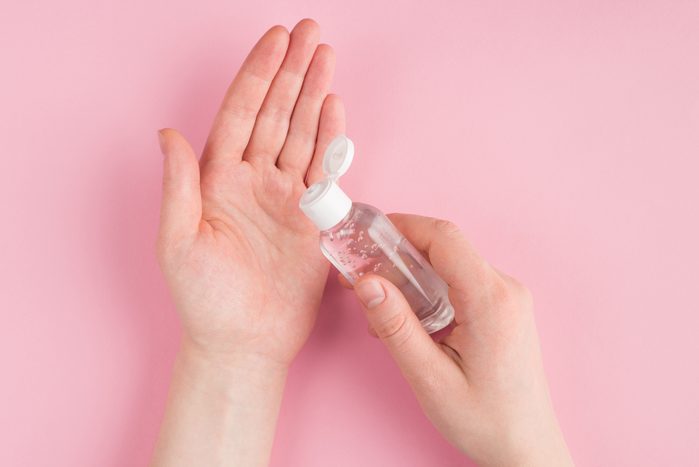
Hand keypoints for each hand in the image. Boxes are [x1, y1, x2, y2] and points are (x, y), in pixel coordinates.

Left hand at [157, 20, 343, 367]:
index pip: (241, 113)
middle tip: (310, 32)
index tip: (274, 40)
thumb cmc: (206, 299)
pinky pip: (324, 171)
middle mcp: (252, 181)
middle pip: (275, 113)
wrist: (245, 342)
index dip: (258, 75)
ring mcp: (284, 198)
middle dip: (292, 71)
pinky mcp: (312, 219)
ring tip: (326, 57)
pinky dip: (331, 138)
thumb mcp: (179, 241)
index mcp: (217, 179)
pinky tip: (335, 108)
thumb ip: (178, 185)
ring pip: (301, 134)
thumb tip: (166, 133)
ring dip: (314, 95)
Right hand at [346, 214, 572, 465]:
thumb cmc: (485, 420)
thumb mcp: (430, 378)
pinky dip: (428, 290)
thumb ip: (397, 327)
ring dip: (411, 275)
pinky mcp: (501, 308)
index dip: (402, 226)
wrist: (526, 446)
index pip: (444, 238)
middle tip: (361, 273)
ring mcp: (506, 297)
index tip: (368, 233)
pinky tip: (408, 318)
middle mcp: (505, 289)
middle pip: (444, 248)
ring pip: (449, 265)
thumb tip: (366, 282)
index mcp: (491, 300)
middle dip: (398, 254)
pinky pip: (459, 282)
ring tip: (380, 305)